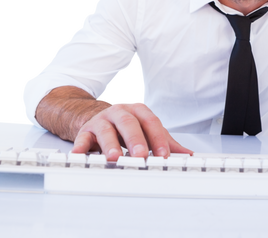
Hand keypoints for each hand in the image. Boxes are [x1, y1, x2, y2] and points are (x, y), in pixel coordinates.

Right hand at [71, 100, 192, 160]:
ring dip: (110, 144)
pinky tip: (81, 155)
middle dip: (135, 140)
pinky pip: (82, 138)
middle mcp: (119, 113)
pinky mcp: (85, 131)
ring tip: (114, 157)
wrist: (94, 117)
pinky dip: (81, 147)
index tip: (163, 155)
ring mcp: (101, 121)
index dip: (158, 139)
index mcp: (137, 111)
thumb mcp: (146, 130)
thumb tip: (186, 154)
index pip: (150, 122)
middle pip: (129, 123)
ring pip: (106, 130)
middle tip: (140, 155)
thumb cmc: (125, 126)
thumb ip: (165, 142)